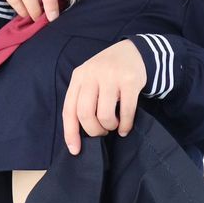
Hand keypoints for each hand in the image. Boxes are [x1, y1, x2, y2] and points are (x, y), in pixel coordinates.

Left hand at [62, 39, 147, 154]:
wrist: (134, 52)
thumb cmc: (108, 73)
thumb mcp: (90, 79)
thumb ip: (83, 99)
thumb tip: (78, 134)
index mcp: (79, 77)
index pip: (69, 109)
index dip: (70, 133)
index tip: (75, 150)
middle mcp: (92, 75)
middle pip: (86, 114)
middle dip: (94, 131)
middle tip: (102, 132)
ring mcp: (111, 77)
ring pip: (105, 115)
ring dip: (110, 127)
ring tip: (114, 124)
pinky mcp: (130, 81)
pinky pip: (126, 111)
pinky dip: (126, 125)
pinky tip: (126, 127)